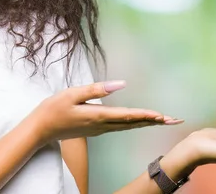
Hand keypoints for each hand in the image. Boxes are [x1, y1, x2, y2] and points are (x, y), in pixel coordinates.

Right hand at [35, 81, 182, 141]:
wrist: (40, 129)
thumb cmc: (53, 109)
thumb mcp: (72, 94)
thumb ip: (96, 89)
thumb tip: (120, 84)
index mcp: (97, 116)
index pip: (127, 116)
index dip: (145, 115)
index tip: (161, 116)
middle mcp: (102, 125)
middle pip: (133, 124)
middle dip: (154, 122)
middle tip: (175, 120)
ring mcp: (100, 129)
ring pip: (128, 126)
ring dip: (147, 123)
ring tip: (164, 120)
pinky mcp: (97, 129)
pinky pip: (121, 126)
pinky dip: (135, 123)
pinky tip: (141, 121)